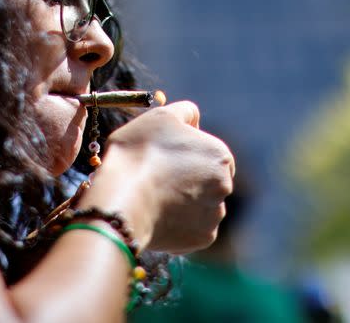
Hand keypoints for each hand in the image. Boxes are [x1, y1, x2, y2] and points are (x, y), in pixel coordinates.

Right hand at [88, 101, 234, 253]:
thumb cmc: (139, 152)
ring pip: (199, 206)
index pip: (208, 154)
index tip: (160, 158)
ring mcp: (215, 214)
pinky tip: (155, 216)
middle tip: (155, 178)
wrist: (124, 199)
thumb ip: (184, 112)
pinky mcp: (202, 238)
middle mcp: (226, 185)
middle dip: (186, 180)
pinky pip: (190, 229)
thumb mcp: (160, 118)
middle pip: (206, 181)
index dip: (184, 154)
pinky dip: (176, 224)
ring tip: (152, 198)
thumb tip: (194, 117)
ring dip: (181, 203)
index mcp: (220, 155)